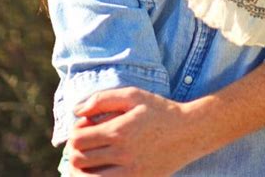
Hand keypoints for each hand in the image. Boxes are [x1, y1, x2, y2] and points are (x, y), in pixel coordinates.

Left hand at [67, 87, 200, 175]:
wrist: (188, 132)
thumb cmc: (159, 110)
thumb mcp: (133, 95)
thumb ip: (102, 99)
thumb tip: (76, 110)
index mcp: (119, 131)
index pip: (78, 139)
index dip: (75, 133)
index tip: (86, 128)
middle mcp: (122, 154)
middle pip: (78, 160)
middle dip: (76, 150)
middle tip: (88, 143)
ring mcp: (130, 174)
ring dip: (82, 170)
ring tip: (91, 159)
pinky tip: (102, 170)